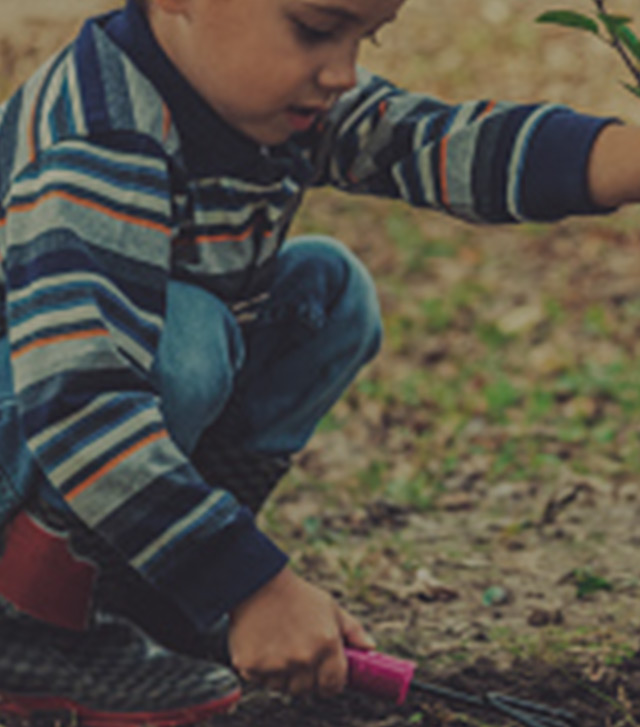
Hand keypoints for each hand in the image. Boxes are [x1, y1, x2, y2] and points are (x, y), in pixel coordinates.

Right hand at [228, 567, 374, 696]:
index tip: (324, 674)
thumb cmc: (298, 595)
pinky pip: (261, 681)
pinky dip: (262, 670)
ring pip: (283, 687)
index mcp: (326, 644)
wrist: (258, 583)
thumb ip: (353, 631)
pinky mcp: (252, 666)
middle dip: (305, 677)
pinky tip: (264, 646)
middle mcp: (303, 658)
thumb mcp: (331, 608)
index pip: (334, 685)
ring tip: (280, 647)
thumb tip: (371, 647)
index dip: (330, 681)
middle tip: (298, 654)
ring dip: (283, 676)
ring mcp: (277, 664)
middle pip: (307, 689)